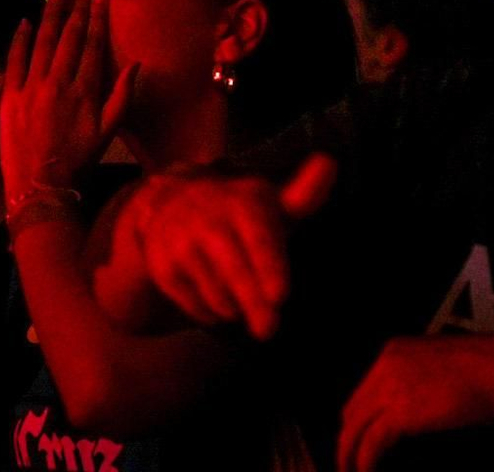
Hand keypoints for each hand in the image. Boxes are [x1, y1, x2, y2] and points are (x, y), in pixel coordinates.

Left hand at [0, 0, 133, 194]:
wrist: (41, 185)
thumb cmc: (79, 159)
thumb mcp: (109, 131)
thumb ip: (123, 96)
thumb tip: (137, 64)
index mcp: (85, 91)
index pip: (92, 46)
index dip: (96, 19)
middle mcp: (58, 84)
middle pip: (69, 38)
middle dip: (77, 11)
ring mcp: (32, 88)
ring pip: (43, 44)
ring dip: (51, 17)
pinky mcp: (11, 97)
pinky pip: (15, 61)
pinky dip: (20, 40)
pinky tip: (25, 22)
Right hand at [116, 154, 335, 338]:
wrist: (171, 204)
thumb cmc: (240, 212)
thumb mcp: (272, 202)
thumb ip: (305, 193)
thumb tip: (329, 162)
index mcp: (244, 204)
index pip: (258, 239)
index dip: (269, 267)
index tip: (280, 295)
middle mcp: (209, 222)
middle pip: (235, 272)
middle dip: (254, 303)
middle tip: (268, 330)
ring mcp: (182, 245)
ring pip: (217, 295)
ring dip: (236, 307)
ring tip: (245, 300)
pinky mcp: (163, 269)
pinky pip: (196, 305)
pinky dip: (213, 312)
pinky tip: (221, 300)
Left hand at [339, 333, 493, 471]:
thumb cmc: (485, 370)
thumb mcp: (438, 368)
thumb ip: (414, 385)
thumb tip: (403, 417)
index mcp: (392, 352)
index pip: (362, 392)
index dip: (359, 422)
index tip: (359, 442)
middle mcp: (384, 365)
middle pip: (353, 412)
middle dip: (350, 441)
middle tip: (352, 462)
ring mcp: (389, 387)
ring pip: (355, 430)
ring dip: (351, 456)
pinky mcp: (399, 413)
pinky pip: (371, 444)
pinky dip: (366, 462)